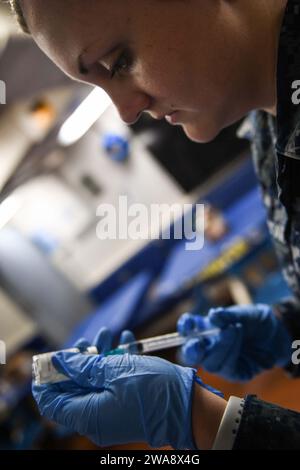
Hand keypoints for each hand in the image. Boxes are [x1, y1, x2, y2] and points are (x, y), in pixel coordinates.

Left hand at [32, 328, 201, 448]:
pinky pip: (113, 382)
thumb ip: (84, 366)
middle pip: (74, 387)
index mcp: (88, 415)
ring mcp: (112, 410)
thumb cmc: (153, 389)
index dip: (46, 378)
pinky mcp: (126, 402)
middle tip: (85, 342)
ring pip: (95, 381)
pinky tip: (125, 341)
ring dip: (99, 356)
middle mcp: (97, 416)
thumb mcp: (115, 371)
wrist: (189, 406)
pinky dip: (116, 363)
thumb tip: (60, 361)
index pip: (52, 401)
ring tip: (107, 333)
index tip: (48, 358)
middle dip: (78, 361)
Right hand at [177, 304, 291, 380]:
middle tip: (199, 342)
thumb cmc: (256, 320)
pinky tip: (238, 338)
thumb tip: (212, 316)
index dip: (184, 328)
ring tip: (234, 329)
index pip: (187, 330)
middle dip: (191, 350)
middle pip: (191, 354)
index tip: (189, 323)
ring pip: (209, 363)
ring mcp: (221, 360)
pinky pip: (226, 368)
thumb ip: (227, 315)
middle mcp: (209, 346)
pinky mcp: (234, 372)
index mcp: (206, 329)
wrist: (278, 333)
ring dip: (220, 346)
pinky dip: (230, 352)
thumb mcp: (243, 313)